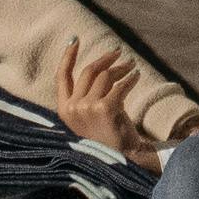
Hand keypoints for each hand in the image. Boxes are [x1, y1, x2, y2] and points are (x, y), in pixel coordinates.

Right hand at [65, 50, 180, 165]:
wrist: (123, 159)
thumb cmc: (107, 138)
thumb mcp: (87, 117)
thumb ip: (85, 96)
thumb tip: (98, 66)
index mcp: (64, 110)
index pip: (61, 76)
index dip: (67, 56)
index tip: (75, 39)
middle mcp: (72, 108)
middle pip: (88, 71)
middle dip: (105, 59)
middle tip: (118, 53)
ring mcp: (87, 108)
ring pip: (105, 76)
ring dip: (121, 68)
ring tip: (131, 66)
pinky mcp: (105, 108)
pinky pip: (120, 85)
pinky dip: (131, 79)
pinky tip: (137, 76)